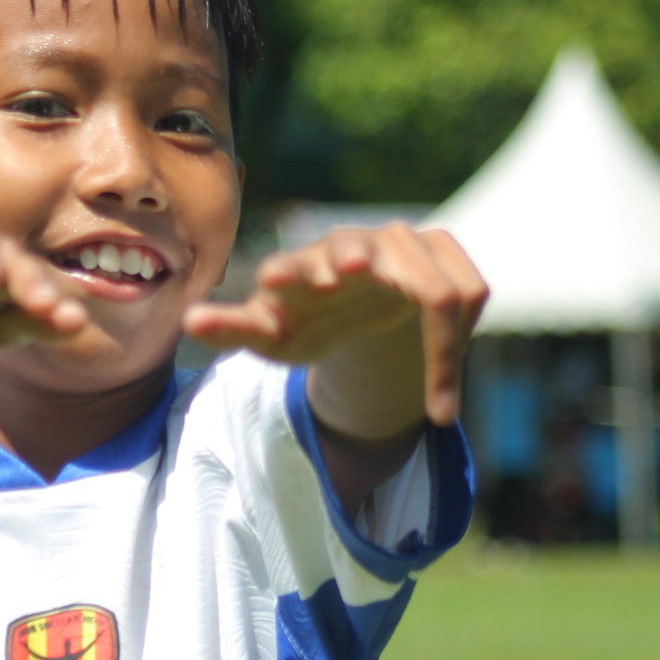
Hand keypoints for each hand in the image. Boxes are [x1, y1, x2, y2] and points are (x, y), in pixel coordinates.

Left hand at [183, 225, 486, 425]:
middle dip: (357, 260)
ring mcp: (406, 246)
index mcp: (308, 268)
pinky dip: (462, 348)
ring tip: (440, 413)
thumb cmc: (304, 317)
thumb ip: (232, 328)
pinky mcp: (447, 254)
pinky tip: (444, 401)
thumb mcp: (269, 335)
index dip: (292, 271)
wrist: (354, 304)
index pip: (298, 265)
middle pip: (364, 251)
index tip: (275, 280)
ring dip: (442, 342)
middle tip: (348, 270)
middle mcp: (358, 248)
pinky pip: (470, 293)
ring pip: (438, 285)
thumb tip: (188, 322)